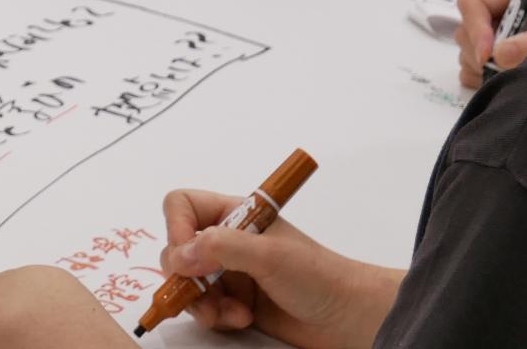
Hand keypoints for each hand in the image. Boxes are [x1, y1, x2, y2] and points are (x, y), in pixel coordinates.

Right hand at [158, 188, 399, 348]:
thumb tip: (179, 256)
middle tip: (203, 292)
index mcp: (234, 215)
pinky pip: (204, 308)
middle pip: (177, 249)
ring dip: (201, 301)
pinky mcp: (234, 303)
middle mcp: (227, 241)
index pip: (182, 206)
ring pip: (187, 283)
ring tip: (229, 314)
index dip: (176, 227)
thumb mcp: (269, 255)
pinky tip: (241, 320)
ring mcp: (229, 274)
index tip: (186, 255)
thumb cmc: (318, 277)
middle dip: (186, 275)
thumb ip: (221, 249)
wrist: (350, 319)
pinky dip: (216, 317)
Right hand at [457, 0, 526, 88]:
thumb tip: (500, 55)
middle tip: (503, 70)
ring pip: (467, 50)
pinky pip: (471, 67)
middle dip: (480, 53)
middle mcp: (504, 14)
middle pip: (467, 28)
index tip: (488, 54)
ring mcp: (499, 37)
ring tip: (510, 77)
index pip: (474, 3)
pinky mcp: (497, 58)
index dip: (476, 28)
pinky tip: (503, 83)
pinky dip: (480, 78)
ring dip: (482, 68)